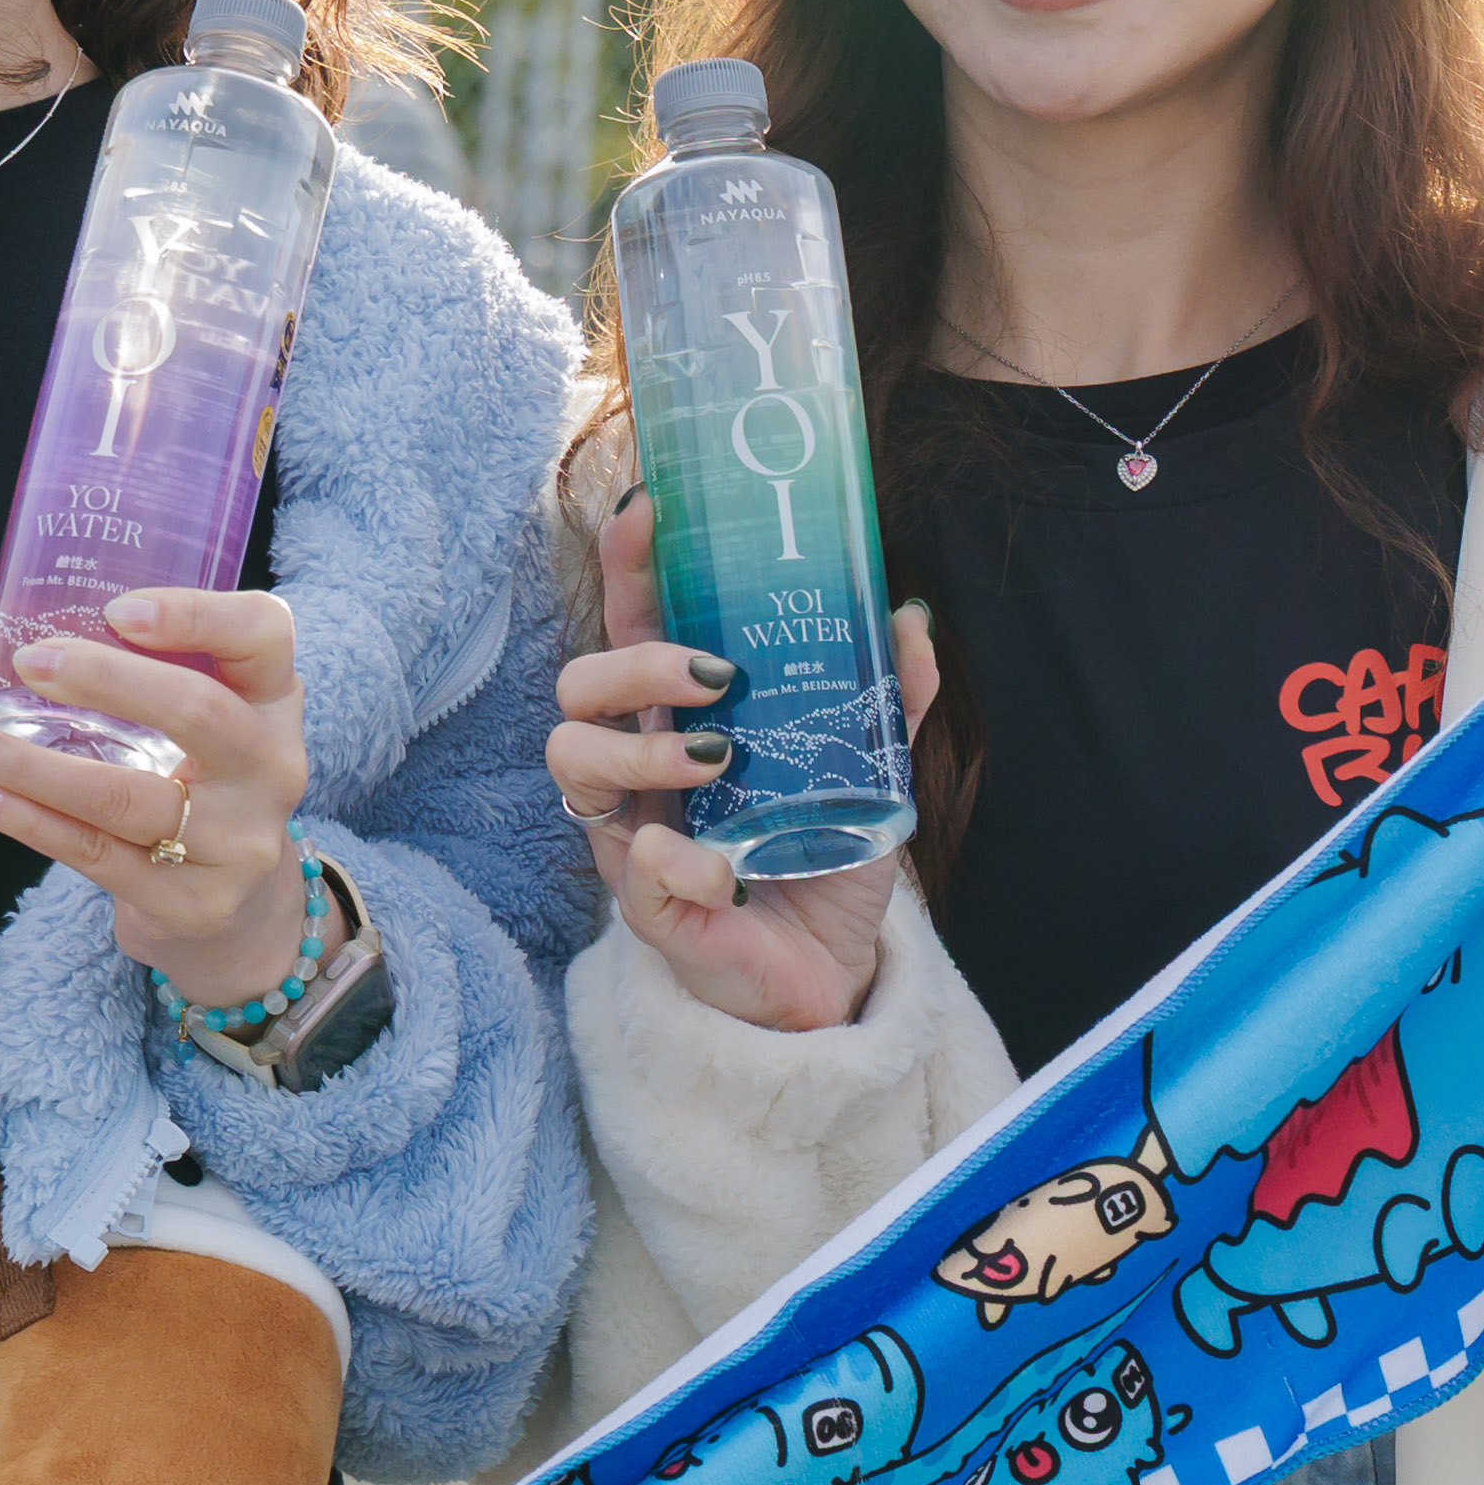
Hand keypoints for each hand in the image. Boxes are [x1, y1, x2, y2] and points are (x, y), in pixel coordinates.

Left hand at [0, 588, 319, 1007]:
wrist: (235, 907)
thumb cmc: (192, 783)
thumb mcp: (187, 721)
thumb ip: (113, 679)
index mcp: (272, 699)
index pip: (262, 634)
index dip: (196, 614)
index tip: (117, 611)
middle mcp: (271, 766)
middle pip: (198, 710)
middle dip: (104, 679)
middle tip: (29, 664)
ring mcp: (239, 841)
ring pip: (126, 797)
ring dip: (33, 766)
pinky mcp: (195, 904)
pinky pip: (97, 855)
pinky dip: (29, 821)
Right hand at [549, 490, 942, 1034]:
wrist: (830, 976)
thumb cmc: (822, 862)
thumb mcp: (867, 773)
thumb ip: (887, 702)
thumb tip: (910, 620)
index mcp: (679, 720)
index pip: (633, 627)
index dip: (629, 566)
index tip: (648, 508)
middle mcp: (639, 771)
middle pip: (577, 688)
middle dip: (635, 665)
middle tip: (713, 677)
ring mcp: (631, 836)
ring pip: (572, 762)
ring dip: (642, 752)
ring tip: (717, 759)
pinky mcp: (648, 908)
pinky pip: (633, 871)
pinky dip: (682, 863)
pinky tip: (729, 873)